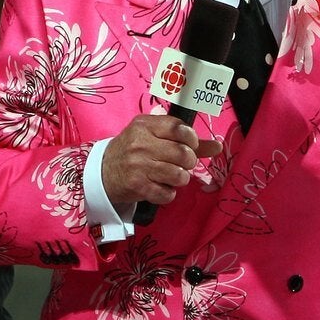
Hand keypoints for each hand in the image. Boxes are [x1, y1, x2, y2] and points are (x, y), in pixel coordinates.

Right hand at [102, 114, 220, 205]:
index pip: (179, 128)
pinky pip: (167, 194)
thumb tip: (217, 146)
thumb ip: (185, 140)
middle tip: (182, 164)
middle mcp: (141, 144)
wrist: (102, 172)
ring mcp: (139, 166)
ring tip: (172, 177)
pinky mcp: (137, 186)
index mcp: (146, 126)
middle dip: (189, 162)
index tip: (189, 145)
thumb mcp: (153, 136)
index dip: (191, 139)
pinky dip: (168, 194)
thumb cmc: (133, 150)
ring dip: (180, 179)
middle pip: (183, 154)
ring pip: (178, 175)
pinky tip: (160, 188)